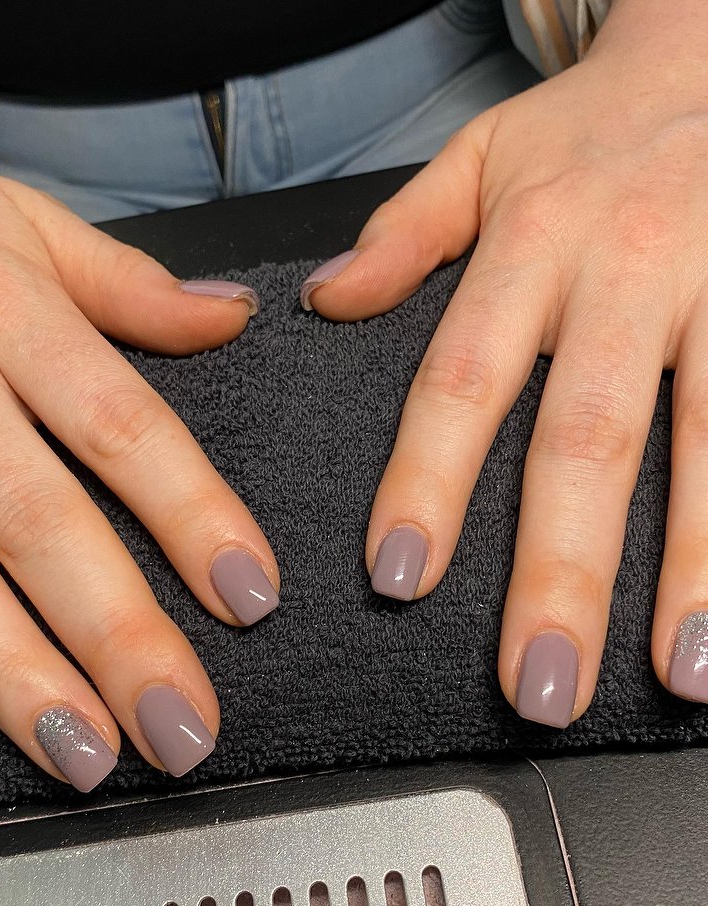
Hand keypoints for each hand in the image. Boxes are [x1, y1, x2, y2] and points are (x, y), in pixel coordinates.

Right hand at [0, 156, 278, 789]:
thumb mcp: (24, 225)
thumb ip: (130, 285)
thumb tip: (234, 317)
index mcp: (2, 307)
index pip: (119, 424)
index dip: (189, 514)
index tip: (252, 597)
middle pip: (35, 518)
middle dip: (115, 631)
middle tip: (185, 727)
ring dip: (17, 674)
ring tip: (91, 757)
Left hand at [301, 0, 707, 726]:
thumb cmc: (594, 128)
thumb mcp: (482, 154)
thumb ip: (404, 231)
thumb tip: (326, 299)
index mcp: (536, 242)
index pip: (465, 377)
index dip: (429, 482)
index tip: (400, 579)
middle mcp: (632, 274)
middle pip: (590, 437)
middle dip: (565, 572)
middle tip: (539, 684)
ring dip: (697, 569)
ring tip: (680, 674)